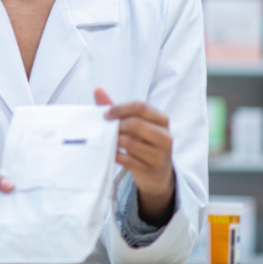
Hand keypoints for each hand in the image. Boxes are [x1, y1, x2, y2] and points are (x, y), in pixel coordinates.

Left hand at [95, 88, 175, 226]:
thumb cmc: (143, 142)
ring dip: (114, 140)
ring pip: (130, 142)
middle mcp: (165, 136)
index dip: (119, 108)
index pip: (140, 106)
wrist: (158, 173)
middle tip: (105, 128)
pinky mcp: (150, 169)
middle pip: (136, 124)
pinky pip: (127, 160)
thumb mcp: (135, 124)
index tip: (105, 114)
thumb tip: (97, 90)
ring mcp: (159, 154)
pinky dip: (115, 154)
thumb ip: (118, 108)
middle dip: (117, 125)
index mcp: (161, 120)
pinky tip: (110, 152)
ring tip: (107, 139)